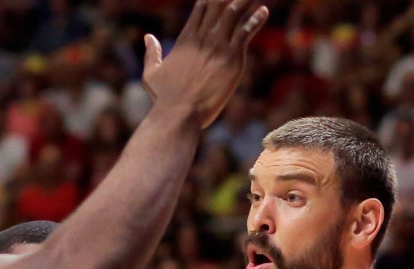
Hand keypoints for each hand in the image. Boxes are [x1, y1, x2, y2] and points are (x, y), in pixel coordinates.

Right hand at [142, 0, 268, 127]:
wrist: (179, 112)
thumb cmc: (164, 97)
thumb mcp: (151, 73)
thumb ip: (152, 53)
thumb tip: (149, 37)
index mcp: (186, 39)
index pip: (201, 9)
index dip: (211, 0)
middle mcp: (203, 37)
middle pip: (219, 6)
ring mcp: (218, 45)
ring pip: (234, 14)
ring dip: (245, 3)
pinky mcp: (232, 57)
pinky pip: (246, 32)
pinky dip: (256, 20)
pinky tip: (264, 10)